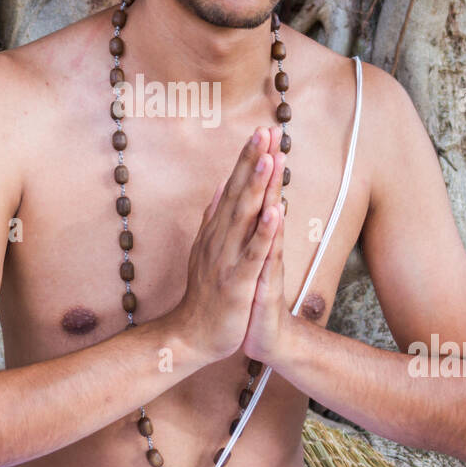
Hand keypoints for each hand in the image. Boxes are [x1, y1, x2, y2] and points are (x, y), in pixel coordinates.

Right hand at [170, 126, 280, 363]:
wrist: (192, 335)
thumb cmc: (205, 294)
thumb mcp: (206, 250)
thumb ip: (213, 217)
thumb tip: (220, 186)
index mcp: (217, 231)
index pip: (234, 187)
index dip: (247, 159)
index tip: (260, 132)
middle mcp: (220, 238)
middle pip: (239, 193)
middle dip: (253, 161)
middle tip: (266, 131)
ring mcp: (227, 259)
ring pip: (244, 217)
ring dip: (257, 186)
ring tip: (270, 158)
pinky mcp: (237, 281)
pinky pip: (252, 253)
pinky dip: (263, 232)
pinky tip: (273, 211)